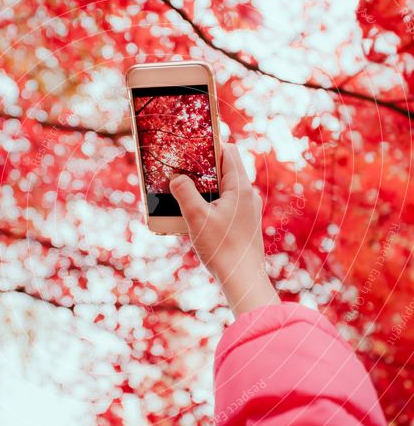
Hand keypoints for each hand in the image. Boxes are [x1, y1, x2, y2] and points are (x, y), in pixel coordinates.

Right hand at [169, 143, 279, 316]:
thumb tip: (176, 177)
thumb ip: (184, 192)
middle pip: (225, 169)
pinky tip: (195, 215)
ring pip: (224, 188)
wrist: (242, 280)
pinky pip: (226, 204)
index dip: (209, 145)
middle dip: (202, 167)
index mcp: (240, 187)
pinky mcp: (243, 224)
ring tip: (184, 191)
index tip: (189, 148)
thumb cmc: (222, 249)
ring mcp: (247, 210)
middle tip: (181, 168)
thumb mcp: (196, 218)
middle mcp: (248, 195)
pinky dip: (210, 202)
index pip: (228, 151)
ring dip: (204, 187)